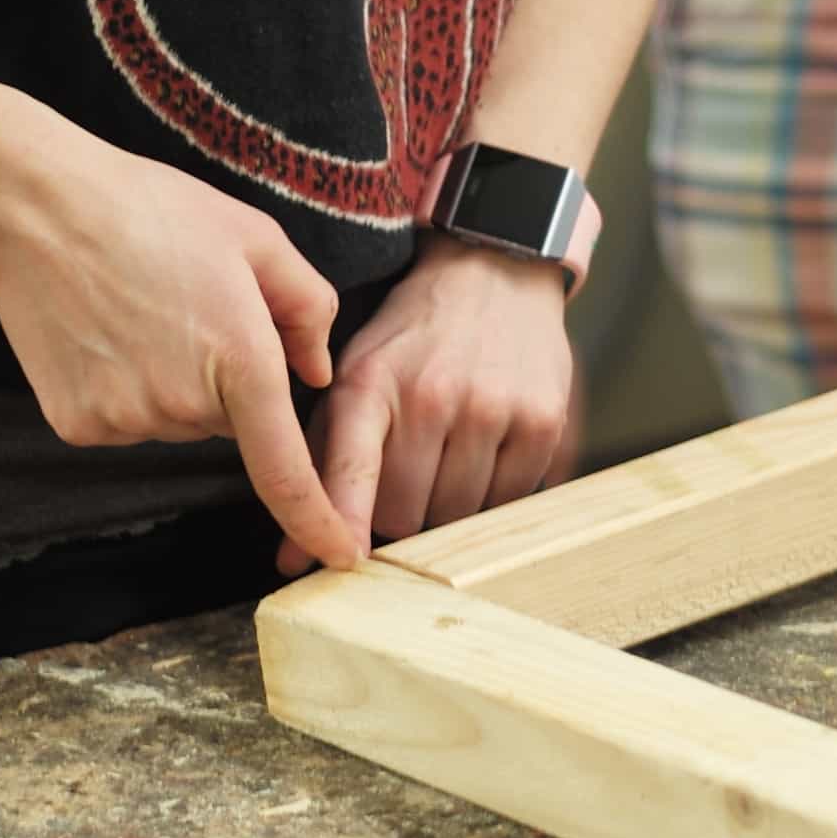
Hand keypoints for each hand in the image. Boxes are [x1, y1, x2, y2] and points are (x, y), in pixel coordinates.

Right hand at [0, 111, 366, 571]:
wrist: (36, 210)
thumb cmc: (149, 210)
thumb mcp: (253, 236)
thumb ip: (306, 306)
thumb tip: (316, 373)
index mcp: (241, 360)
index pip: (287, 471)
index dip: (318, 520)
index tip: (344, 555)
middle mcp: (183, 404)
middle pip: (228, 422)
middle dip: (224, 379)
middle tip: (186, 308)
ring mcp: (124, 420)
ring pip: (175, 421)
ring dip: (171, 382)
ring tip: (138, 311)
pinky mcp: (77, 425)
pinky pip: (124, 422)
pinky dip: (122, 389)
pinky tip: (102, 335)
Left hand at [306, 237, 582, 561]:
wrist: (493, 275)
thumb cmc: (412, 342)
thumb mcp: (355, 379)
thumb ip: (321, 465)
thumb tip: (294, 561)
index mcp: (371, 382)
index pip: (352, 468)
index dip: (344, 522)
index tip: (340, 562)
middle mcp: (432, 394)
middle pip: (406, 514)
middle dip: (398, 513)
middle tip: (404, 481)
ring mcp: (492, 408)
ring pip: (457, 515)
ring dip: (446, 506)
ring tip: (446, 458)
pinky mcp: (542, 422)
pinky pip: (508, 500)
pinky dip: (492, 493)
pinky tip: (484, 452)